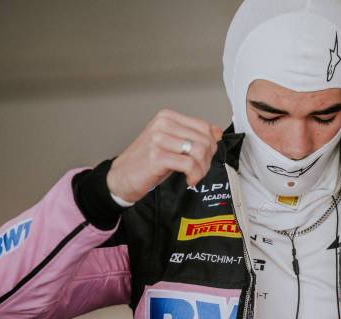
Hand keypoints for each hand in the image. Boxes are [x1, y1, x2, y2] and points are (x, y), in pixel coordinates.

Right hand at [107, 109, 222, 202]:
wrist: (122, 177)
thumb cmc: (147, 162)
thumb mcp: (172, 144)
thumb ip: (193, 136)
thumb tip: (217, 132)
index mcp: (167, 117)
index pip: (204, 127)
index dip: (211, 145)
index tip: (204, 158)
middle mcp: (163, 124)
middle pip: (204, 140)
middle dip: (207, 159)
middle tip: (199, 170)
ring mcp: (159, 139)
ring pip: (199, 151)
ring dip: (202, 168)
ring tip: (194, 175)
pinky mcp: (157, 156)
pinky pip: (189, 164)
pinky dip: (194, 175)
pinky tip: (188, 179)